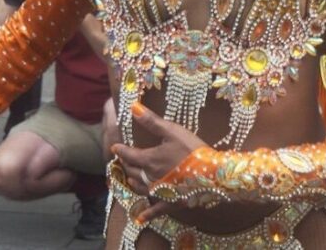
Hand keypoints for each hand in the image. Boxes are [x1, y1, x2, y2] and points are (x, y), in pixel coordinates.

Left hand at [110, 102, 206, 222]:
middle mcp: (149, 178)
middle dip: (126, 164)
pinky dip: (146, 213)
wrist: (211, 174)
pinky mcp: (170, 203)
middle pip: (132, 171)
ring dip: (132, 181)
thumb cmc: (191, 150)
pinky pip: (155, 210)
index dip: (120, 150)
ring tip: (129, 177)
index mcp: (148, 160)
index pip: (129, 155)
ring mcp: (159, 192)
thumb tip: (133, 107)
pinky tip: (140, 218)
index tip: (115, 147)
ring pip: (139, 188)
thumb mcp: (172, 131)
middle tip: (122, 160)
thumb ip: (151, 121)